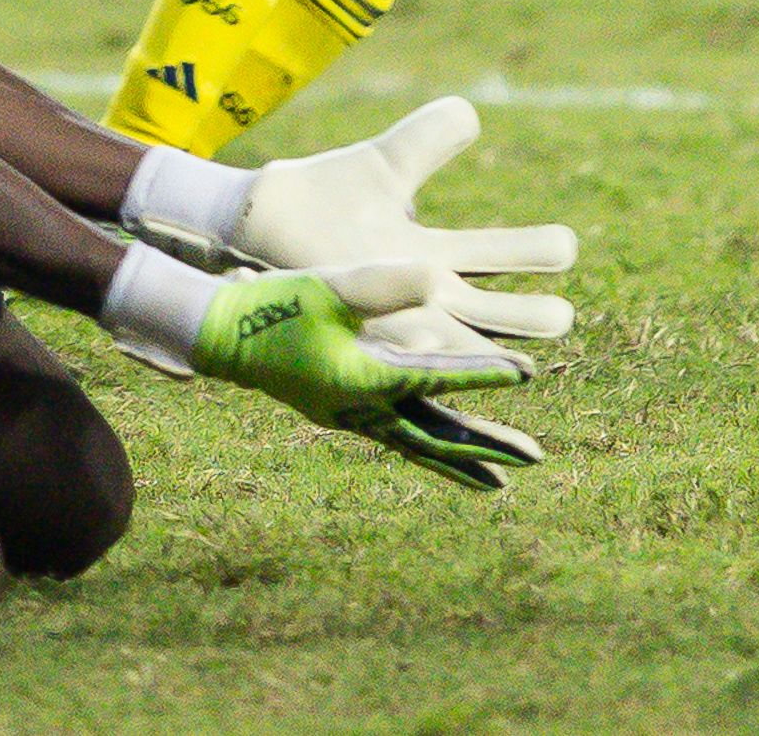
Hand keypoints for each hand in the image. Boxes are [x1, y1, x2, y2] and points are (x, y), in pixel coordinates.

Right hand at [192, 265, 546, 490]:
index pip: (437, 380)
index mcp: (363, 379)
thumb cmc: (273, 305)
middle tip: (536, 459)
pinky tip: (447, 450)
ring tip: (502, 480)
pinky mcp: (345, 411)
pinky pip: (400, 435)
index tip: (526, 374)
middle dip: (486, 446)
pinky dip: (429, 446)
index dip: (484, 376)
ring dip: (461, 458)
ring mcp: (352, 416)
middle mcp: (362, 409)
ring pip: (420, 443)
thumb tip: (435, 278)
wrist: (222, 334)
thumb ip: (382, 283)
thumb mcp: (328, 287)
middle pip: (437, 434)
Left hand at [224, 95, 582, 341]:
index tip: (568, 244)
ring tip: (524, 356)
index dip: (536, 252)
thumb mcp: (385, 166)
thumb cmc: (322, 200)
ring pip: (456, 345)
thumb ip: (426, 138)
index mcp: (435, 258)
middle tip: (562, 313)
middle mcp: (422, 296)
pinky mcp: (357, 331)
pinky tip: (447, 350)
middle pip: (494, 315)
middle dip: (531, 317)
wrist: (256, 221)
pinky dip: (430, 357)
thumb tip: (472, 112)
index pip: (500, 256)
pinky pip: (401, 354)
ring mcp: (392, 319)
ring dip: (487, 347)